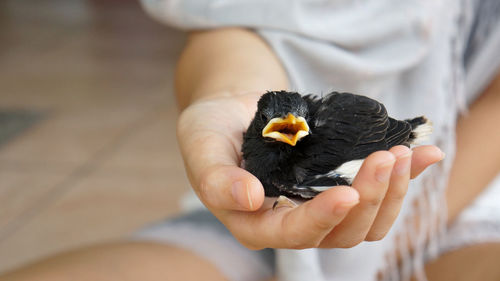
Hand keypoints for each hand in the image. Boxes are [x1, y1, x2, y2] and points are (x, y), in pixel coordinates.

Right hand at [177, 92, 443, 248]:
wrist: (236, 113)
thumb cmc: (211, 130)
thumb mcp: (201, 146)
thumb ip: (215, 177)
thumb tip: (248, 199)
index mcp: (257, 223)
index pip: (294, 234)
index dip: (321, 219)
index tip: (346, 192)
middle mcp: (293, 223)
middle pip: (342, 232)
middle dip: (368, 197)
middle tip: (385, 156)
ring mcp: (321, 207)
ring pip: (368, 221)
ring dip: (392, 192)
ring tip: (402, 152)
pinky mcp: (341, 186)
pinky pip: (381, 194)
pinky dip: (408, 177)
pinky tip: (427, 153)